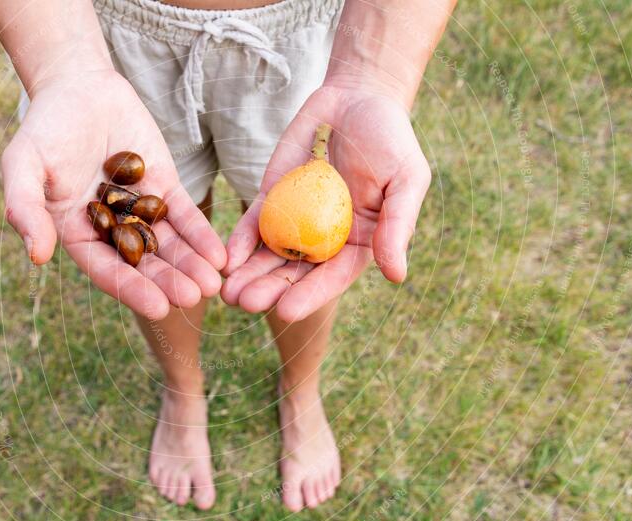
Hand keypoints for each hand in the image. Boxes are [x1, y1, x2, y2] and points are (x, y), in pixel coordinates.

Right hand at [2, 70, 225, 319]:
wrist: (79, 86)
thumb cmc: (45, 128)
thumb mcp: (24, 165)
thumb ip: (25, 208)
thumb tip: (37, 256)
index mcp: (76, 234)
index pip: (107, 269)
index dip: (132, 289)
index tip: (159, 309)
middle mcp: (111, 230)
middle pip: (144, 263)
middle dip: (170, 281)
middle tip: (195, 297)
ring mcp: (140, 210)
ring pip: (169, 245)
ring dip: (191, 265)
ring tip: (214, 283)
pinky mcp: (164, 188)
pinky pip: (184, 216)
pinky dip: (201, 235)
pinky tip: (220, 255)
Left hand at [222, 84, 430, 321]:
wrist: (358, 98)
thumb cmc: (392, 140)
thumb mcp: (405, 180)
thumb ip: (398, 226)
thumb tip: (396, 276)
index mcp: (358, 244)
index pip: (331, 278)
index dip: (309, 295)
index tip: (285, 311)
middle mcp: (324, 240)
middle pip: (294, 272)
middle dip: (268, 289)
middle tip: (243, 303)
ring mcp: (295, 220)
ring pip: (269, 254)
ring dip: (248, 274)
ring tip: (226, 294)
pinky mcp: (273, 197)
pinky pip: (255, 223)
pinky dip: (241, 240)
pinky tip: (226, 257)